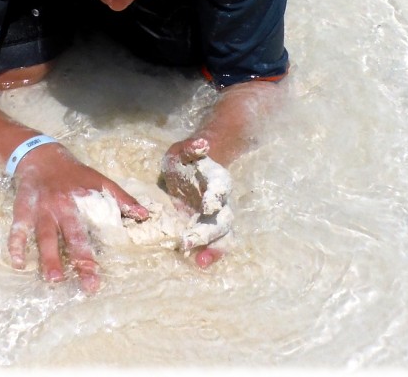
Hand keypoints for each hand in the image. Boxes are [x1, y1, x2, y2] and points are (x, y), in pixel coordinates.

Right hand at [7, 142, 148, 292]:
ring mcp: (42, 207)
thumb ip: (121, 197)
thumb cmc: (73, 172)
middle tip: (88, 285)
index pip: (94, 227)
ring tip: (54, 279)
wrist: (40, 154)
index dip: (99, 249)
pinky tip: (18, 263)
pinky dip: (16, 244)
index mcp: (82, 200)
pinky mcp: (23, 207)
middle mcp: (62, 205)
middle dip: (80, 260)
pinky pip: (18, 227)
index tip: (103, 274)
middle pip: (72, 235)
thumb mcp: (98, 180)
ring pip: (45, 235)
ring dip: (49, 257)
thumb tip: (144, 215)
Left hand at [161, 137, 232, 268]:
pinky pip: (215, 245)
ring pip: (224, 236)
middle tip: (188, 240)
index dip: (216, 196)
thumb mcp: (182, 151)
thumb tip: (202, 144)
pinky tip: (199, 262)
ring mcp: (216, 218)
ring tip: (201, 261)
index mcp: (217, 178)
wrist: (188, 173)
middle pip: (223, 218)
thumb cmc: (185, 161)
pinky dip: (210, 254)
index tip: (208, 205)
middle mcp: (221, 201)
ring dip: (215, 249)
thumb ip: (191, 148)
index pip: (221, 187)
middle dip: (208, 231)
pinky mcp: (207, 230)